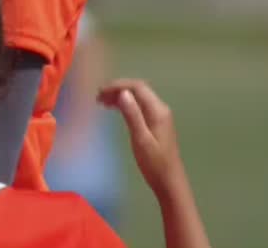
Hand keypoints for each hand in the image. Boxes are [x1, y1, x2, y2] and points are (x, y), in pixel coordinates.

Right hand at [98, 78, 184, 197]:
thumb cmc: (154, 163)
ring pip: (138, 97)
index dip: (118, 85)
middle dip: (117, 89)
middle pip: (138, 89)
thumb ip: (132, 115)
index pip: (137, 87)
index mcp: (158, 111)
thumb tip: (122, 93)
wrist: (170, 182)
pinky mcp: (156, 124)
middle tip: (98, 97)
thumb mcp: (141, 139)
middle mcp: (160, 109)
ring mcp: (160, 116)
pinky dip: (126, 104)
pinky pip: (140, 106)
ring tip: (102, 102)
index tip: (100, 92)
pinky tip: (115, 110)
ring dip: (121, 96)